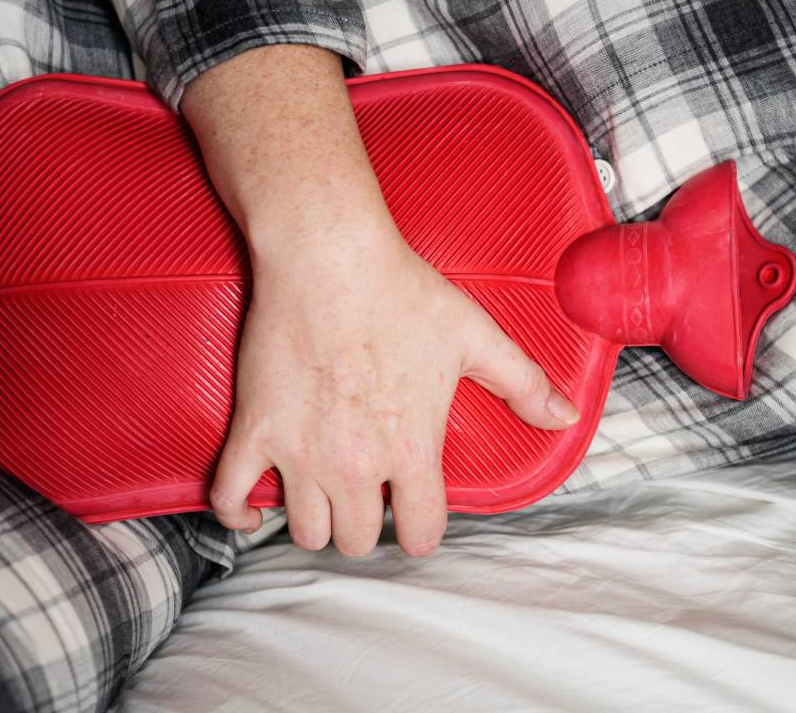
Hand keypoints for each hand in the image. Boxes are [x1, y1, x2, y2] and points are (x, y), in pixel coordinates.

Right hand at [182, 45, 579, 555]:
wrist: (328, 254)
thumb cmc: (403, 291)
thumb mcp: (476, 337)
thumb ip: (523, 383)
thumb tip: (565, 416)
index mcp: (412, 449)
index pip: (420, 534)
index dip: (422, 531)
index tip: (416, 517)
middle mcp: (356, 464)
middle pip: (356, 540)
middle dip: (366, 526)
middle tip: (368, 497)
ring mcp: (299, 452)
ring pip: (305, 530)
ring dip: (315, 520)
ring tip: (324, 495)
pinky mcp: (254, 430)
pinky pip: (230, 495)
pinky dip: (237, 512)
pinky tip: (253, 510)